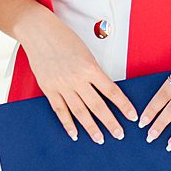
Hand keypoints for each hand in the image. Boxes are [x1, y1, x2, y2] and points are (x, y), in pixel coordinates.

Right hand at [16, 10, 137, 143]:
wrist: (39, 31)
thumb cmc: (64, 38)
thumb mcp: (85, 52)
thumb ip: (93, 72)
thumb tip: (104, 90)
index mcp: (90, 67)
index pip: (111, 91)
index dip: (123, 105)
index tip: (132, 117)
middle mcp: (77, 79)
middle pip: (97, 105)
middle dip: (110, 122)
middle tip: (119, 135)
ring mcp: (62, 85)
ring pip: (80, 111)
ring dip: (91, 127)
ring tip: (100, 139)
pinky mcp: (48, 89)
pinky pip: (60, 110)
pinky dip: (68, 123)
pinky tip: (74, 134)